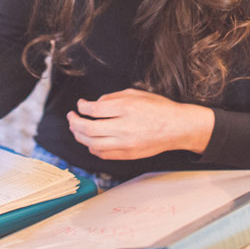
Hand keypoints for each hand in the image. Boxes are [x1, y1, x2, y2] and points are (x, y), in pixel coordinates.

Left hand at [67, 88, 214, 159]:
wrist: (178, 127)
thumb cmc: (159, 108)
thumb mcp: (136, 93)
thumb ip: (113, 98)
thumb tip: (95, 104)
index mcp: (126, 108)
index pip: (93, 110)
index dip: (81, 107)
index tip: (80, 105)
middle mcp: (124, 127)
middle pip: (88, 129)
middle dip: (74, 122)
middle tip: (71, 117)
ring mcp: (126, 144)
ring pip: (92, 145)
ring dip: (79, 137)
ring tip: (76, 129)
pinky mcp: (128, 154)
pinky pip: (103, 154)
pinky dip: (92, 148)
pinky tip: (90, 141)